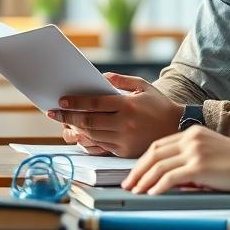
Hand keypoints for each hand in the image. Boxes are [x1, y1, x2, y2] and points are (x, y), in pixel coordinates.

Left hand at [46, 74, 183, 156]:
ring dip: (73, 130)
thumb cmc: (158, 105)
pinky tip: (78, 134)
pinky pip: (99, 147)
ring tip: (62, 123)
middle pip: (88, 121)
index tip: (60, 101)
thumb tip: (100, 77)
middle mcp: (124, 124)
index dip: (74, 103)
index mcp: (127, 105)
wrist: (178, 128)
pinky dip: (86, 141)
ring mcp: (124, 140)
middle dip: (67, 117)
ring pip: (91, 136)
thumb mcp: (143, 86)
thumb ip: (121, 80)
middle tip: (52, 113)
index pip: (94, 104)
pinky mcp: (124, 152)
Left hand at [123, 126, 229, 194]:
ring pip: (159, 166)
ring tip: (135, 191)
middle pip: (153, 153)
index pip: (158, 145)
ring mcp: (194, 151)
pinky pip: (171, 177)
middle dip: (138, 170)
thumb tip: (168, 178)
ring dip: (144, 180)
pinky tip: (151, 194)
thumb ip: (189, 159)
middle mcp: (190, 139)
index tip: (135, 172)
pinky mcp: (199, 166)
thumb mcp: (209, 153)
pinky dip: (158, 186)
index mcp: (191, 133)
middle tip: (128, 183)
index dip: (143, 160)